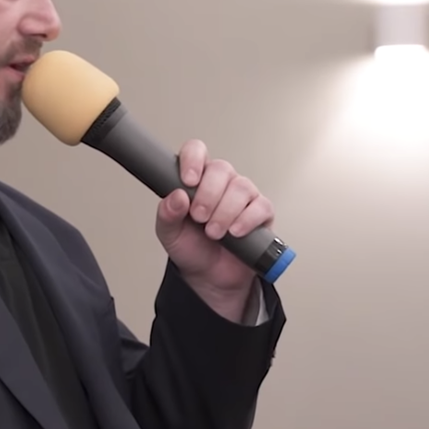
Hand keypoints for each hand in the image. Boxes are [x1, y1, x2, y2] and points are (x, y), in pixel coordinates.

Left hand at [155, 139, 274, 319]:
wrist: (210, 276)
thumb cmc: (191, 248)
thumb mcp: (169, 233)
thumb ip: (167, 214)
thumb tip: (176, 196)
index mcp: (197, 179)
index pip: (197, 151)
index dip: (193, 160)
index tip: (188, 181)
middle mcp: (221, 183)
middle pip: (221, 168)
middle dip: (208, 195)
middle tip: (199, 218)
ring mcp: (243, 196)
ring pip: (241, 187)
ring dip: (225, 211)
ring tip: (214, 232)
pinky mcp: (261, 213)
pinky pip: (261, 207)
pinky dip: (246, 220)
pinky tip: (234, 232)